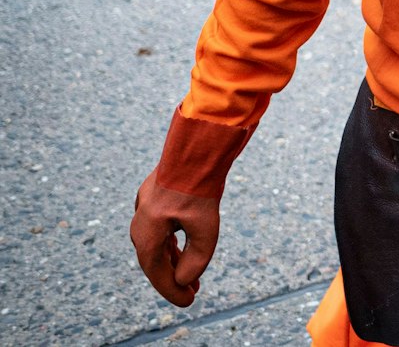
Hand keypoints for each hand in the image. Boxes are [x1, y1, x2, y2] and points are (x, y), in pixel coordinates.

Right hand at [130, 171, 221, 305]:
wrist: (196, 148)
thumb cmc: (200, 187)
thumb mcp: (205, 228)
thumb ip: (196, 258)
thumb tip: (184, 280)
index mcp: (147, 233)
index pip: (157, 271)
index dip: (172, 290)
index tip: (188, 302)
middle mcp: (141, 223)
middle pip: (154, 260)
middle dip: (173, 279)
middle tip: (192, 293)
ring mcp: (145, 209)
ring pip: (157, 244)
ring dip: (173, 261)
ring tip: (191, 278)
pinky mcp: (155, 198)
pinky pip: (159, 229)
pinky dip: (171, 243)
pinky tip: (181, 251)